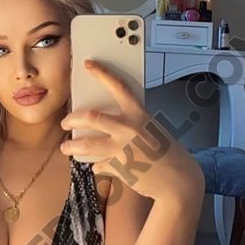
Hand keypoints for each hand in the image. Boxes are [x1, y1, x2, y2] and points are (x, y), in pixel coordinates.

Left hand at [60, 59, 201, 200]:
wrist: (178, 179)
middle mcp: (128, 129)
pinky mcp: (118, 167)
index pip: (118, 87)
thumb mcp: (151, 131)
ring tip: (66, 149)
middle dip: (72, 119)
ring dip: (71, 147)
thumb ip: (131, 127)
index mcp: (139, 115)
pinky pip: (98, 166)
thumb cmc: (168, 155)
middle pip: (91, 117)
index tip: (88, 65)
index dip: (101, 73)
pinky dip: (96, 167)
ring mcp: (121, 149)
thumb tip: (110, 129)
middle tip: (66, 123)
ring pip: (86, 145)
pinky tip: (96, 167)